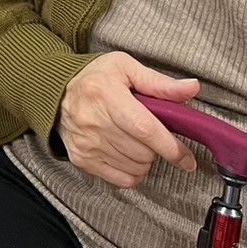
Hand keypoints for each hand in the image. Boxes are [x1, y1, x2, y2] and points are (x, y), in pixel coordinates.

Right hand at [56, 52, 199, 188]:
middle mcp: (92, 120)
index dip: (171, 147)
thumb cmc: (95, 78)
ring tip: (135, 141)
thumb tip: (191, 88)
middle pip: (143, 152)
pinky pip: (122, 179)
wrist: (55, 92)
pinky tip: (127, 154)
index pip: (145, 129)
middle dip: (156, 148)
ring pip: (136, 168)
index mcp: (105, 93)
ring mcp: (86, 143)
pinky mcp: (82, 159)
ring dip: (145, 160)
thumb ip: (159, 83)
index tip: (187, 158)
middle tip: (149, 133)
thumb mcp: (125, 68)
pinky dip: (132, 171)